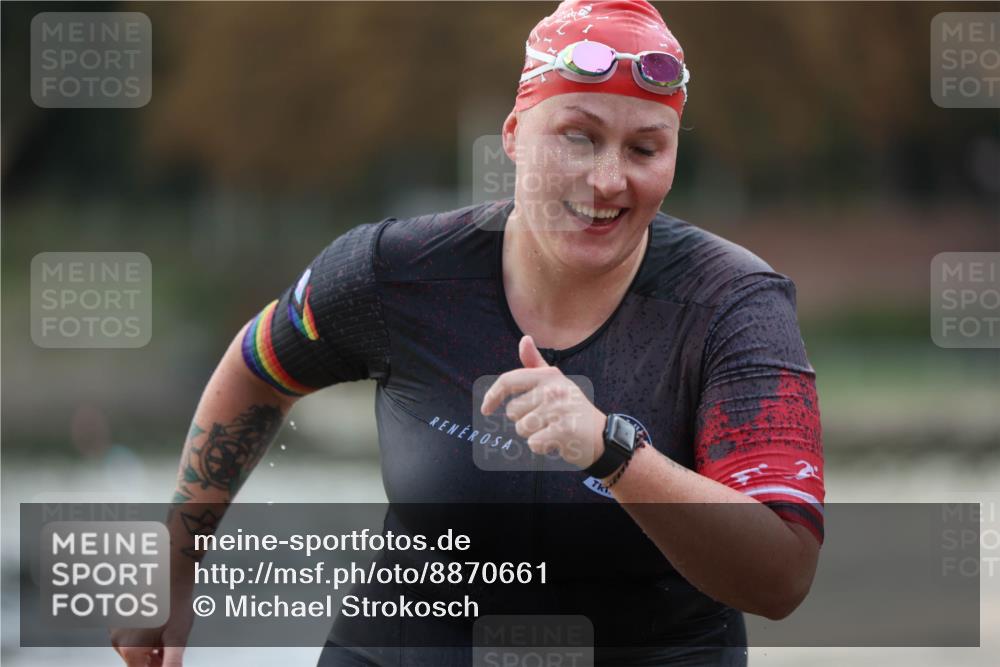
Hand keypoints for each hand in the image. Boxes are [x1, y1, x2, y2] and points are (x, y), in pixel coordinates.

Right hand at [110, 592, 191, 666]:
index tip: (167, 658)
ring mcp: (115, 629)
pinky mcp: (116, 619)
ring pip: (133, 649)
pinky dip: (141, 636)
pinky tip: (155, 623)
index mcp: (131, 650)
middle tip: (169, 646)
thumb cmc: (175, 605)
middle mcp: (117, 642)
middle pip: (136, 662)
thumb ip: (172, 663)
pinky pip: (128, 636)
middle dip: (154, 659)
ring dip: (148, 648)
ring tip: (165, 632)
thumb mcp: (178, 638)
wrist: (168, 574)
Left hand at [480, 335, 605, 468]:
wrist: (601, 435)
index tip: (485, 409)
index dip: (492, 395)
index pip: (509, 381)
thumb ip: (535, 364)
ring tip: (552, 430)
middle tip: (547, 420)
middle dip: (524, 420)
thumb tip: (524, 339)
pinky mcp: (563, 431)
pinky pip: (533, 443)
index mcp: (548, 376)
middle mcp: (553, 389)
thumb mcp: (556, 382)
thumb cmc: (571, 408)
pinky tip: (557, 441)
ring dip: (534, 434)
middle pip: (513, 411)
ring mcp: (559, 409)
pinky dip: (542, 447)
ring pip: (522, 428)